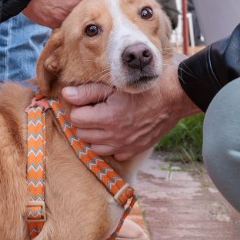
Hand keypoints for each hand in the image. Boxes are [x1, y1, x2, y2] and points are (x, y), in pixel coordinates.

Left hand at [63, 66, 197, 159]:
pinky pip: (113, 153)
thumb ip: (88, 92)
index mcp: (107, 117)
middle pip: (82, 134)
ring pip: (94, 147)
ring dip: (94, 135)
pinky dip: (110, 145)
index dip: (79, 108)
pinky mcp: (134, 150)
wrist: (173, 98)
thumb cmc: (145, 88)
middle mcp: (114, 136)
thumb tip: (65, 95)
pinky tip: (116, 131)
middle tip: (93, 109)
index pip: (76, 118)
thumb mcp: (115, 85)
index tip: (86, 101)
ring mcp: (124, 145)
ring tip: (102, 121)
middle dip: (84, 121)